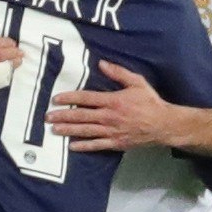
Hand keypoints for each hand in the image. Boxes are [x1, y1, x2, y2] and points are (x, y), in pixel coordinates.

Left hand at [47, 60, 169, 151]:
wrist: (164, 125)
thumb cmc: (150, 102)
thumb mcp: (137, 82)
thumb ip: (118, 73)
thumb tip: (101, 64)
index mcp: (113, 101)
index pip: (86, 98)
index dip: (69, 98)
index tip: (56, 99)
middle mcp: (109, 117)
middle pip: (81, 116)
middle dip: (62, 116)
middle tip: (48, 117)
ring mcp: (112, 131)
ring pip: (86, 131)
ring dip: (68, 130)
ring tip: (54, 130)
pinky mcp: (116, 143)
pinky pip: (97, 145)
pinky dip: (84, 146)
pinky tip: (72, 146)